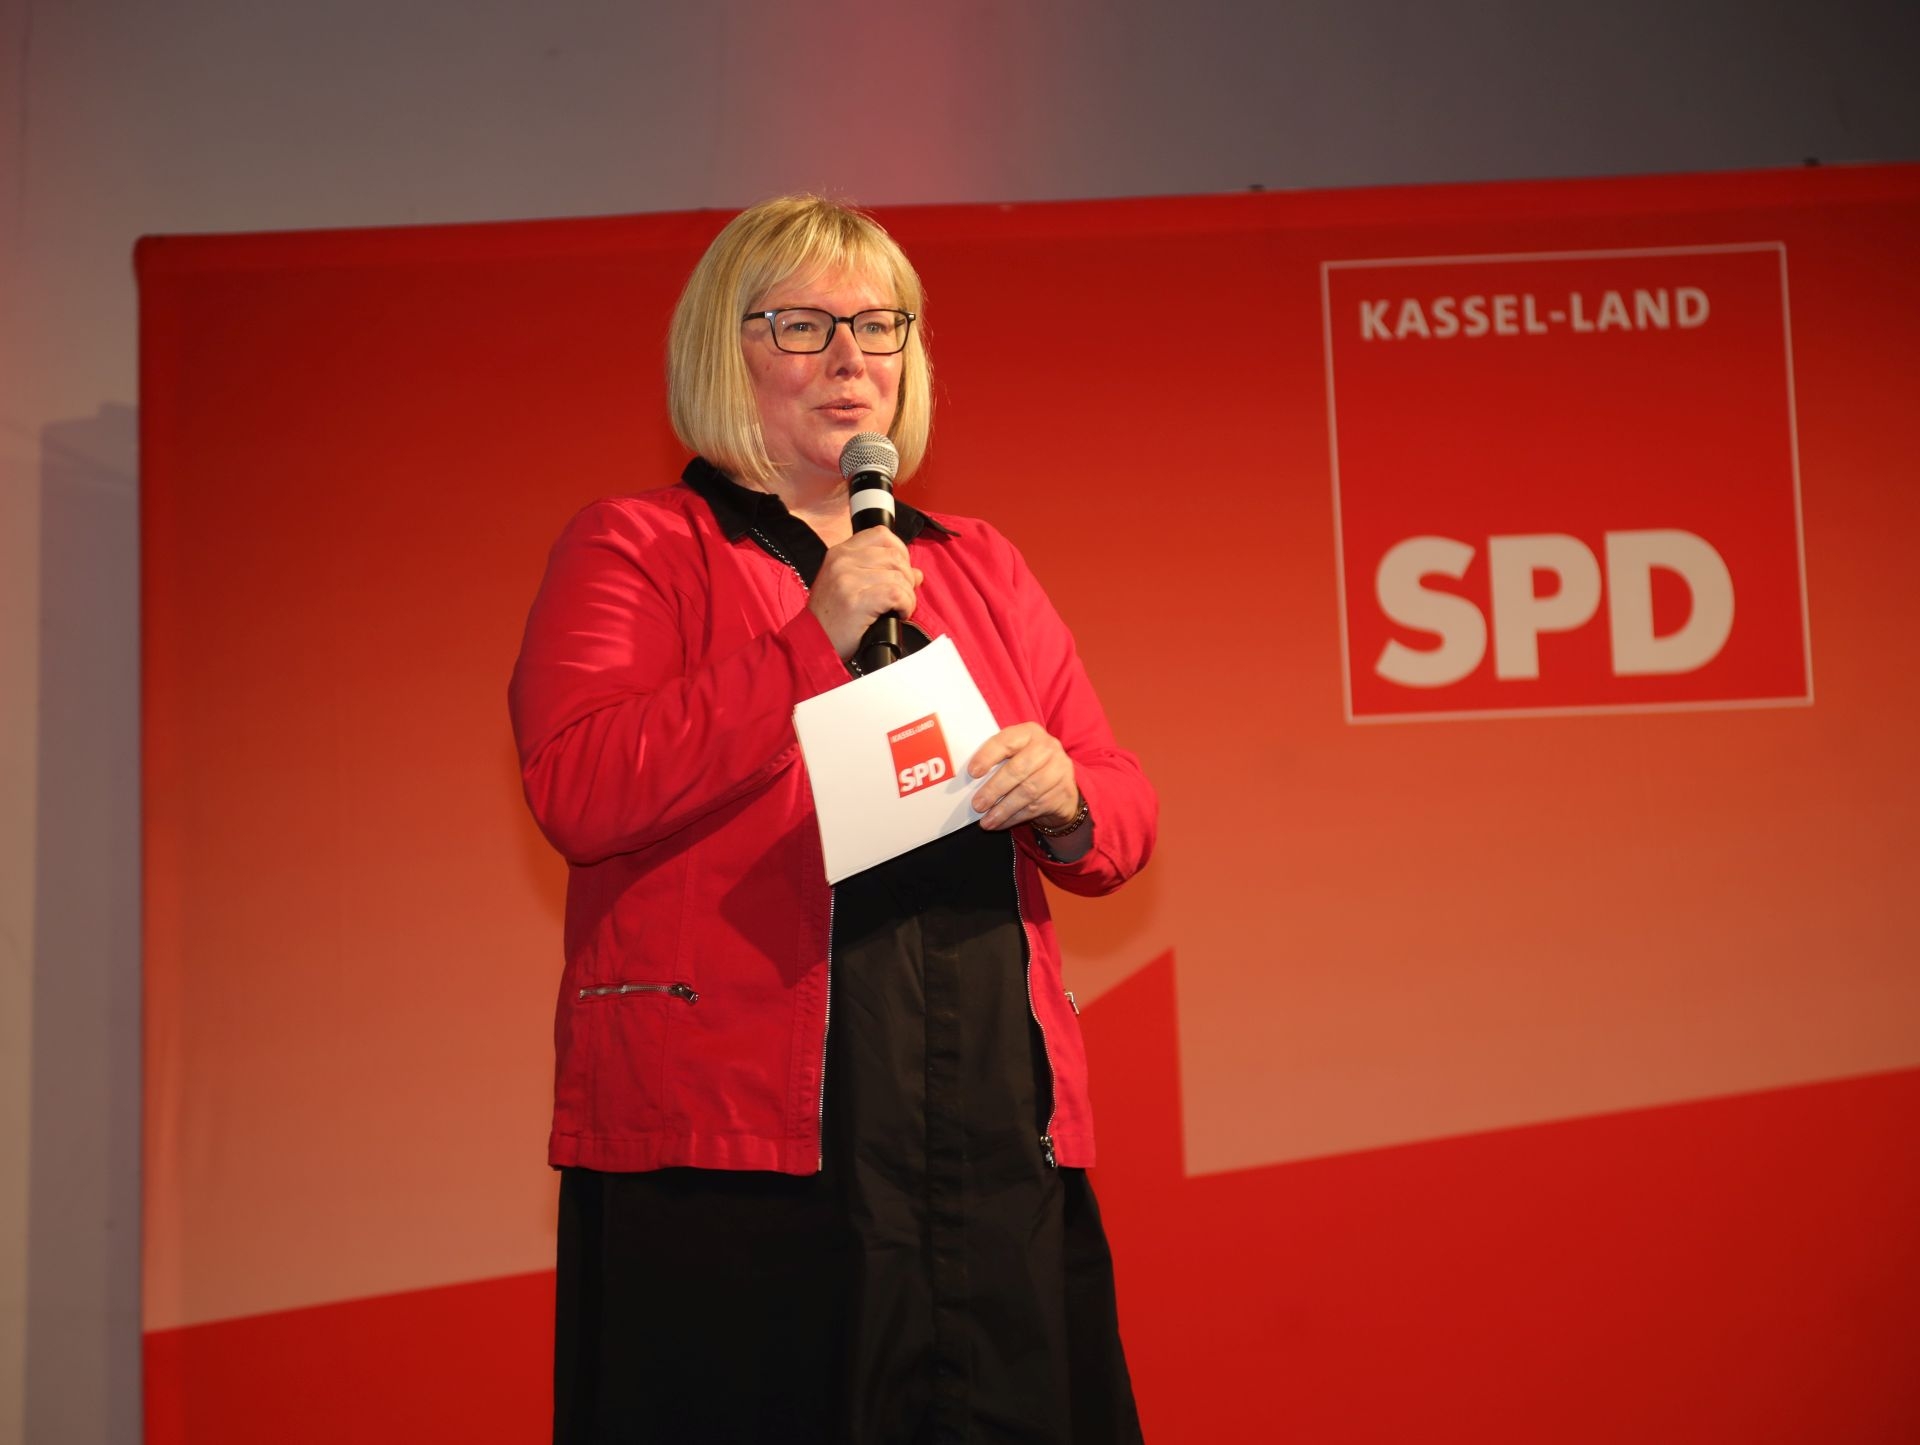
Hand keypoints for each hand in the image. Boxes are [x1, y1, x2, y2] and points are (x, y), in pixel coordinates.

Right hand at [808, 528, 921, 660]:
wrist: (813, 644)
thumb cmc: (832, 619)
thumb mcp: (849, 586)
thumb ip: (880, 573)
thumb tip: (916, 573)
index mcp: (839, 553)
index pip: (881, 534)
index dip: (900, 551)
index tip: (901, 571)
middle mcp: (842, 561)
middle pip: (894, 556)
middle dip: (907, 578)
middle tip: (902, 597)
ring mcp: (847, 579)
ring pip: (899, 576)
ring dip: (908, 595)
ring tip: (899, 609)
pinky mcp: (856, 600)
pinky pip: (897, 594)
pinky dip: (906, 605)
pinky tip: (899, 614)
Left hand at [968, 723, 1079, 831]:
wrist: (1061, 787)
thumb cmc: (1029, 768)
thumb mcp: (1016, 755)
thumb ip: (997, 760)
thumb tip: (967, 780)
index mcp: (1030, 733)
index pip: (1007, 741)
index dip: (988, 756)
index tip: (972, 772)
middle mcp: (1047, 748)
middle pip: (1018, 769)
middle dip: (994, 789)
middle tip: (977, 804)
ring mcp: (1058, 771)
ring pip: (1027, 792)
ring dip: (1003, 809)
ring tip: (987, 820)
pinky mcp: (1062, 793)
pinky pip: (1034, 808)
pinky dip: (1013, 818)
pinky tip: (999, 823)